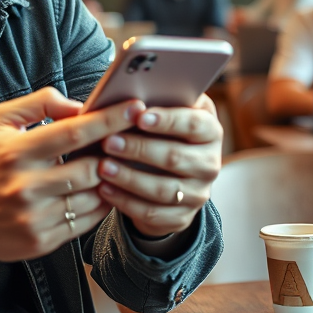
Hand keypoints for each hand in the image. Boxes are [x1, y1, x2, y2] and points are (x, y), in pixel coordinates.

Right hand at [0, 88, 143, 263]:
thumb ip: (39, 105)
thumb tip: (79, 106)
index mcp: (15, 152)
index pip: (73, 133)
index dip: (109, 120)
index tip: (134, 108)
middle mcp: (25, 187)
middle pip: (91, 169)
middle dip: (113, 154)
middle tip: (125, 142)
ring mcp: (34, 218)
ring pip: (92, 198)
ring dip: (108, 181)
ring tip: (111, 166)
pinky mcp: (41, 241)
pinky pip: (86, 222)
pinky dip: (98, 204)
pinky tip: (97, 190)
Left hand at [94, 94, 222, 238]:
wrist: (170, 174)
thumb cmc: (160, 132)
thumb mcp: (164, 114)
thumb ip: (155, 102)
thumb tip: (128, 95)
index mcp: (210, 132)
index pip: (195, 125)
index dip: (167, 120)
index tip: (138, 115)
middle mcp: (210, 163)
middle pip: (175, 157)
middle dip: (139, 149)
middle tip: (108, 141)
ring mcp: (198, 194)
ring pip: (163, 189)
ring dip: (129, 178)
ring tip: (102, 166)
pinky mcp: (181, 218)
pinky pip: (152, 213)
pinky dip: (125, 201)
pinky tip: (104, 189)